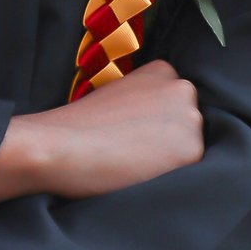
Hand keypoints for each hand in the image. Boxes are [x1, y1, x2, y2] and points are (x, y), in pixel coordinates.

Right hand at [0, 59, 203, 204]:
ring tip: (134, 163)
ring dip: (171, 159)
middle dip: (169, 138)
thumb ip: (143, 101)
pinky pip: (190, 172)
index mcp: (163, 71)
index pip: (176, 103)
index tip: (133, 131)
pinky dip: (170, 178)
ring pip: (191, 147)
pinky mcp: (192, 150)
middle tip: (133, 150)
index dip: (156, 123)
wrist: (59, 145)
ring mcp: (191, 118)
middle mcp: (184, 89)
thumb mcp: (115, 95)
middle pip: (188, 123)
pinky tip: (141, 174)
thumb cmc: (77, 125)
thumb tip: (157, 126)